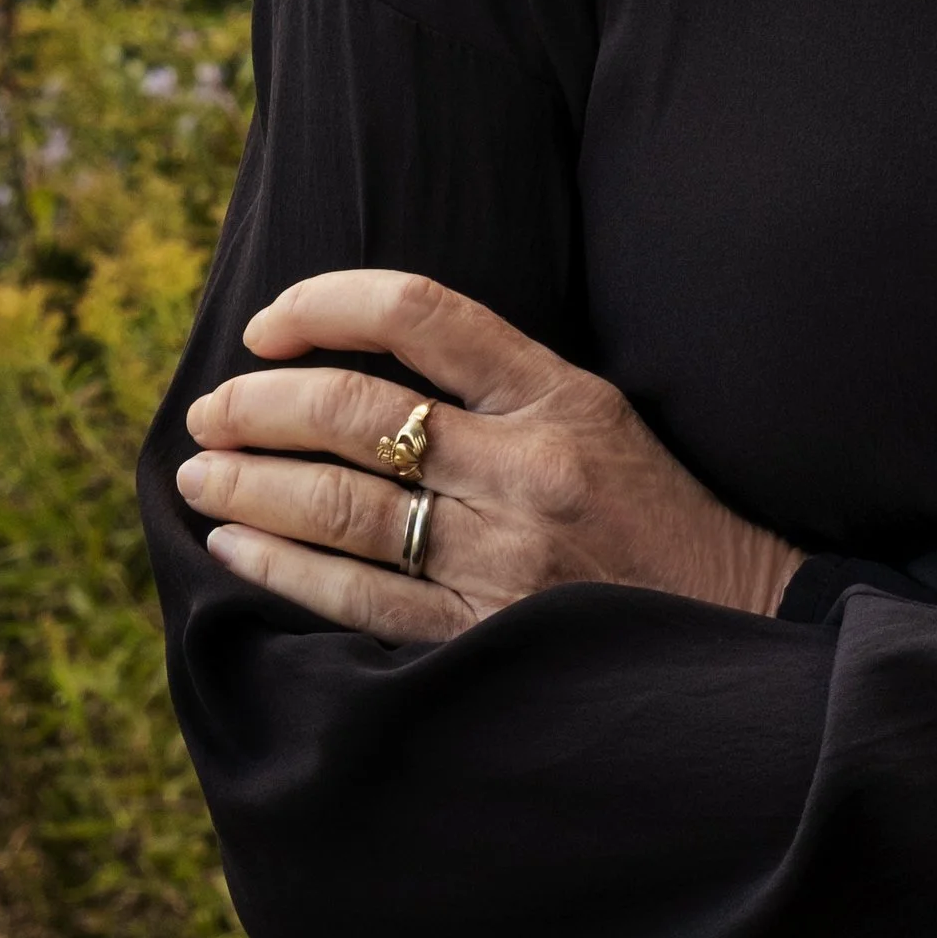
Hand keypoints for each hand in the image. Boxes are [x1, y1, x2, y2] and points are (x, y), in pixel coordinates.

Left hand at [176, 269, 799, 643]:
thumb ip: (495, 383)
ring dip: (250, 487)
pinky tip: (238, 549)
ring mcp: (505, 555)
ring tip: (199, 477)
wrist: (737, 627)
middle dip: (259, 407)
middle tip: (207, 412)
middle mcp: (529, 465)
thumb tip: (347, 362)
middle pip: (357, 412)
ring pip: (343, 505)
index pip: (419, 311)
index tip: (265, 326)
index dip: (324, 304)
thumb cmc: (651, 512)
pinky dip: (283, 567)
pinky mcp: (483, 633)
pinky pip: (356, 595)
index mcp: (559, 392)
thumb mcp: (596, 413)